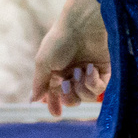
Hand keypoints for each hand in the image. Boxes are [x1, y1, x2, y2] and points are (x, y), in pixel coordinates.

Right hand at [30, 0, 110, 116]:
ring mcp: (89, 72)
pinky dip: (94, 82)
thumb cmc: (60, 40)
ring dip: (82, 88)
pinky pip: (100, 88)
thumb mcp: (44, 62)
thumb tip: (33, 101)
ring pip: (87, 96)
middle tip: (67, 83)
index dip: (54, 104)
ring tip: (80, 72)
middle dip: (69, 96)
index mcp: (57, 71)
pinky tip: (90, 69)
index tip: (55, 114)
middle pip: (72, 99)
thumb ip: (40, 83)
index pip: (55, 94)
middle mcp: (73, 73)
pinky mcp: (104, 69)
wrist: (81, 24)